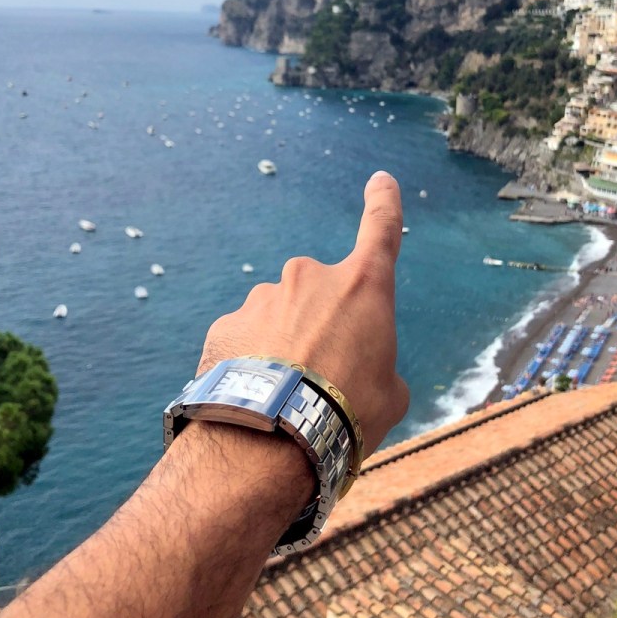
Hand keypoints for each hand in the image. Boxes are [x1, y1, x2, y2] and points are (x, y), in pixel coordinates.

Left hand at [197, 171, 408, 454]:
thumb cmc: (346, 414)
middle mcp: (311, 278)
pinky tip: (256, 397)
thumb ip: (378, 367)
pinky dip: (252, 362)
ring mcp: (264, 297)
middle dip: (322, 324)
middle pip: (321, 294)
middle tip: (324, 376)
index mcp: (362, 286)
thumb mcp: (389, 395)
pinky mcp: (227, 324)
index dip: (382, 202)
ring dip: (284, 345)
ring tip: (288, 396)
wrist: (273, 437)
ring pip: (280, 316)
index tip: (380, 180)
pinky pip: (246, 339)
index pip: (381, 229)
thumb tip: (362, 372)